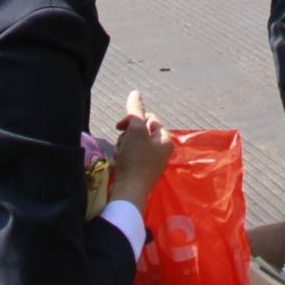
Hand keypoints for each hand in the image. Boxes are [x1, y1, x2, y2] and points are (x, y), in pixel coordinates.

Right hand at [111, 89, 175, 207]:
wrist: (129, 193)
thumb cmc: (136, 159)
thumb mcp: (135, 130)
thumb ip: (135, 110)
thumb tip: (135, 92)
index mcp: (165, 140)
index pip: (149, 119)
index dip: (133, 120)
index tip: (120, 126)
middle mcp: (161, 151)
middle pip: (140, 132)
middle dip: (127, 136)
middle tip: (123, 144)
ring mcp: (151, 164)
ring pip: (132, 145)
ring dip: (123, 147)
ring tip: (121, 156)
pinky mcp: (140, 174)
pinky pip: (129, 158)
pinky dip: (122, 159)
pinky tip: (119, 165)